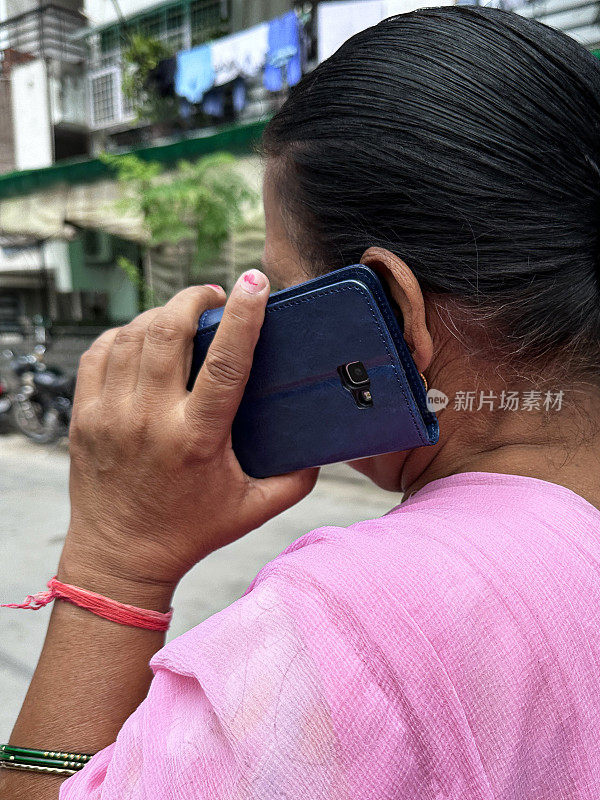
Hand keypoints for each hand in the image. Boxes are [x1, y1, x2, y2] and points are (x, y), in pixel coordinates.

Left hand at [59, 270, 318, 599]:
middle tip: (213, 297)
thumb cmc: (190, 532)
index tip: (255, 282)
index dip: (243, 315)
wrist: (120, 557)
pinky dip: (124, 334)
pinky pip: (99, 351)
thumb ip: (297, 479)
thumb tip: (325, 446)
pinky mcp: (84, 415)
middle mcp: (150, 419)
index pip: (225, 362)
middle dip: (194, 298)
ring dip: (161, 314)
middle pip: (169, 330)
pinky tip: (143, 339)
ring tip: (182, 317)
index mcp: (196, 438)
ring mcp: (110, 414)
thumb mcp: (254, 510)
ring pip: (133, 334)